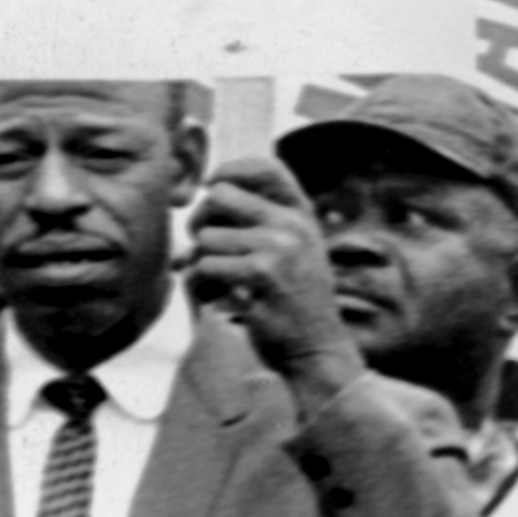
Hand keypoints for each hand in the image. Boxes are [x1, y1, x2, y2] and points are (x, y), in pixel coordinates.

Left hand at [185, 159, 359, 389]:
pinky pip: (204, 266)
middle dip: (201, 221)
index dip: (230, 170)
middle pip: (220, 196)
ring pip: (206, 237)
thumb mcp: (292, 252)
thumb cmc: (294, 301)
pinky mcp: (261, 274)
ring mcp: (280, 246)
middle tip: (205, 246)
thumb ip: (261, 222)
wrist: (316, 348)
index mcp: (302, 215)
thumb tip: (203, 196)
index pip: (266, 167)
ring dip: (201, 262)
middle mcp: (294, 223)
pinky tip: (221, 298)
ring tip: (221, 283)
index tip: (212, 188)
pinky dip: (202, 285)